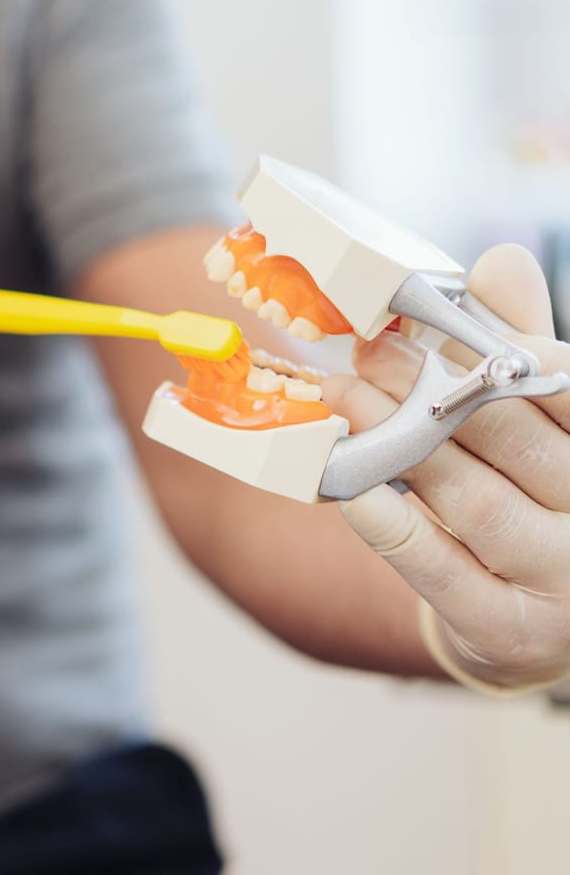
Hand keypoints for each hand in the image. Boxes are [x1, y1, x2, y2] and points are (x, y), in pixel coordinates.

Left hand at [325, 244, 569, 691]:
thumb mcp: (543, 421)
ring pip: (474, 501)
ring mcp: (557, 582)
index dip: (496, 347)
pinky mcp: (503, 629)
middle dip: (429, 385)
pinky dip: (393, 526)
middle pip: (510, 440)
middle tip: (363, 347)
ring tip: (340, 394)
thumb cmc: (537, 496)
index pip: (561, 391)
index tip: (424, 314)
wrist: (535, 620)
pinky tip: (349, 488)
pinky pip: (441, 571)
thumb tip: (503, 258)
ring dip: (397, 442)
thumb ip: (523, 348)